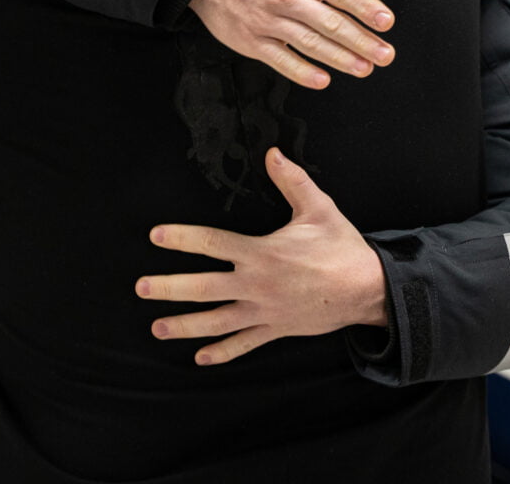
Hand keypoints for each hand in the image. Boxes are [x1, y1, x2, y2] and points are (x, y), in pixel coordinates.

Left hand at [136, 148, 387, 365]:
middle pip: (204, 288)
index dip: (182, 238)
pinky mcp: (276, 329)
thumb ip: (291, 180)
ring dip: (185, 325)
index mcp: (261, 253)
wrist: (368, 290)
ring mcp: (264, 312)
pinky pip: (244, 344)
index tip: (156, 236)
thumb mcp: (318, 208)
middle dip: (169, 289)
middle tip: (141, 288)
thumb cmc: (341, 247)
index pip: (212, 243)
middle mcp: (256, 285)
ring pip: (217, 322)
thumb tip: (273, 152)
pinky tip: (201, 357)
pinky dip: (222, 352)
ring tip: (157, 328)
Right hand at [188, 0, 393, 89]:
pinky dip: (302, 72)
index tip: (386, 22)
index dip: (366, 7)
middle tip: (386, 55)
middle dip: (362, 41)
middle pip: (331, 23)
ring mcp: (269, 21)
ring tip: (364, 69)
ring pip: (310, 44)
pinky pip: (281, 59)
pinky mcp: (252, 41)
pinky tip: (323, 80)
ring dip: (340, 59)